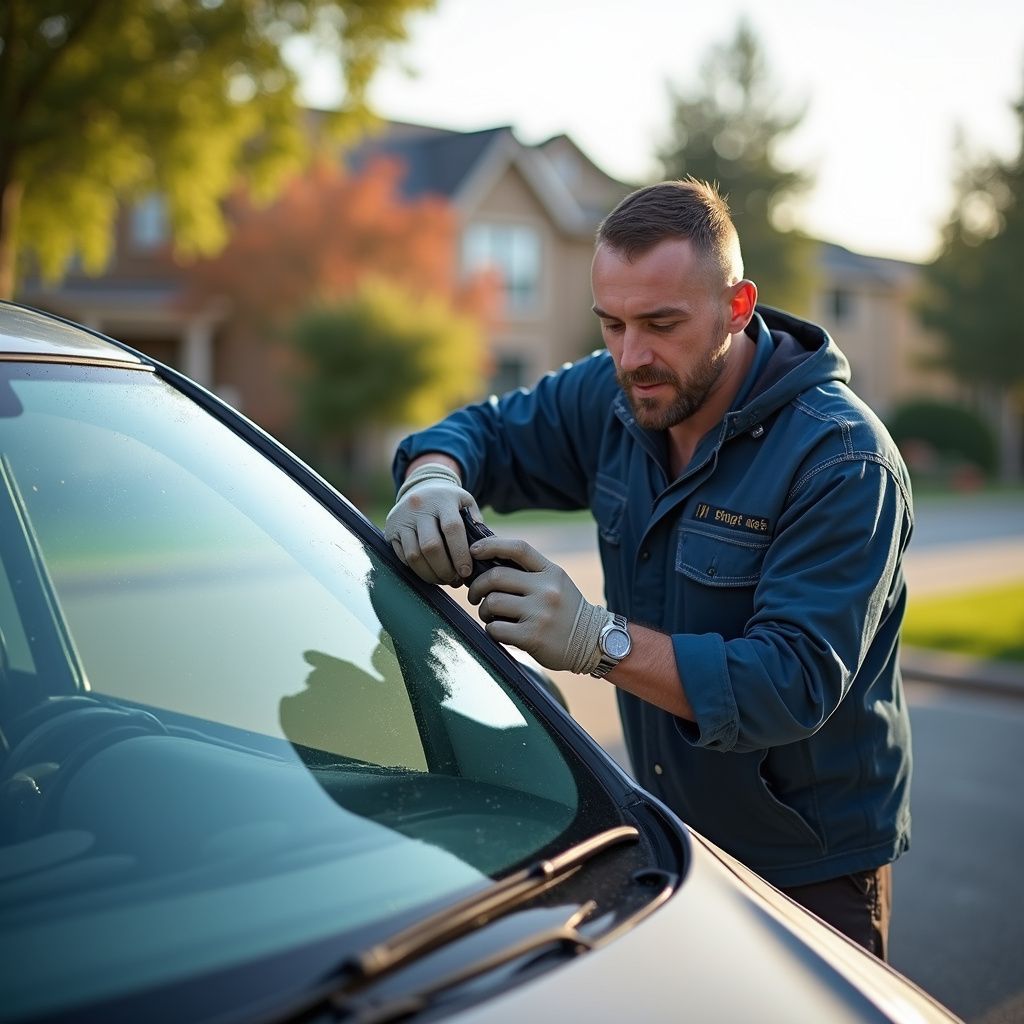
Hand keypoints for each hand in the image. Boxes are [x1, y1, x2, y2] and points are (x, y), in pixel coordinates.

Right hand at [384, 463, 480, 584]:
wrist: (420, 487)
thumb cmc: (448, 501)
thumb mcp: (465, 501)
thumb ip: (476, 521)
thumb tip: (485, 549)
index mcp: (442, 500)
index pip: (452, 529)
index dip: (460, 553)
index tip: (466, 571)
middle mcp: (419, 507)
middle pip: (431, 546)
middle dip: (445, 569)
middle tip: (454, 580)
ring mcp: (402, 519)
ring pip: (414, 555)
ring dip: (430, 574)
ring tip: (443, 580)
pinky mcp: (390, 531)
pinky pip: (403, 557)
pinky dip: (417, 569)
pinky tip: (429, 572)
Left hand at [466, 536, 607, 673]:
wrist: (592, 642)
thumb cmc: (566, 611)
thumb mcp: (556, 584)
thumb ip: (529, 572)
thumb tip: (489, 560)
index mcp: (551, 572)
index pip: (518, 548)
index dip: (491, 545)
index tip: (474, 550)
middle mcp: (546, 589)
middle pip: (496, 576)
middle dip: (477, 586)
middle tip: (474, 595)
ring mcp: (540, 613)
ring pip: (492, 602)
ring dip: (483, 610)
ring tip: (489, 615)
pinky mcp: (532, 636)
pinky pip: (495, 628)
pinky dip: (491, 629)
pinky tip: (499, 630)